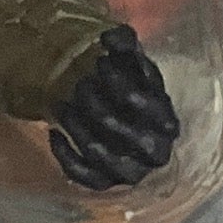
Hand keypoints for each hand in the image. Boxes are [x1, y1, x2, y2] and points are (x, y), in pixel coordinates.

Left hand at [48, 21, 178, 190]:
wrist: (125, 119)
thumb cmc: (132, 86)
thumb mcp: (133, 62)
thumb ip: (125, 42)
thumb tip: (109, 38)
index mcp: (168, 122)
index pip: (145, 105)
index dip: (119, 83)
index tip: (100, 63)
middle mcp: (155, 153)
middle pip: (120, 131)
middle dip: (94, 104)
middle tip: (80, 84)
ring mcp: (131, 172)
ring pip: (100, 154)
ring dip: (76, 127)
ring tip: (62, 104)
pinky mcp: (106, 183)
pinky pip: (83, 176)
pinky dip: (65, 157)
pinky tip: (53, 133)